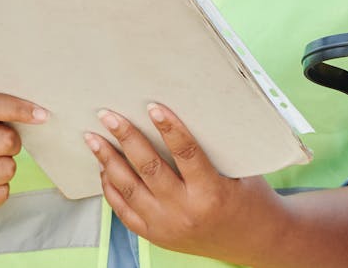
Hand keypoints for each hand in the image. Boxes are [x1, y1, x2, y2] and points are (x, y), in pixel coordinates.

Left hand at [85, 104, 282, 259]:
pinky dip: (111, 188)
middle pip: (149, 168)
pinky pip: (125, 211)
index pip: (186, 153)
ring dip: (109, 161)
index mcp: (212, 193)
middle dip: (126, 138)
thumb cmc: (251, 198)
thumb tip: (180, 117)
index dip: (169, 128)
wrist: (254, 241)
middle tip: (109, 115)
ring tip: (94, 139)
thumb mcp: (241, 172)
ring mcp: (166, 227)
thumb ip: (213, 150)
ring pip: (129, 189)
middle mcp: (185, 212)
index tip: (153, 106)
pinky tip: (104, 169)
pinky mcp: (156, 236)